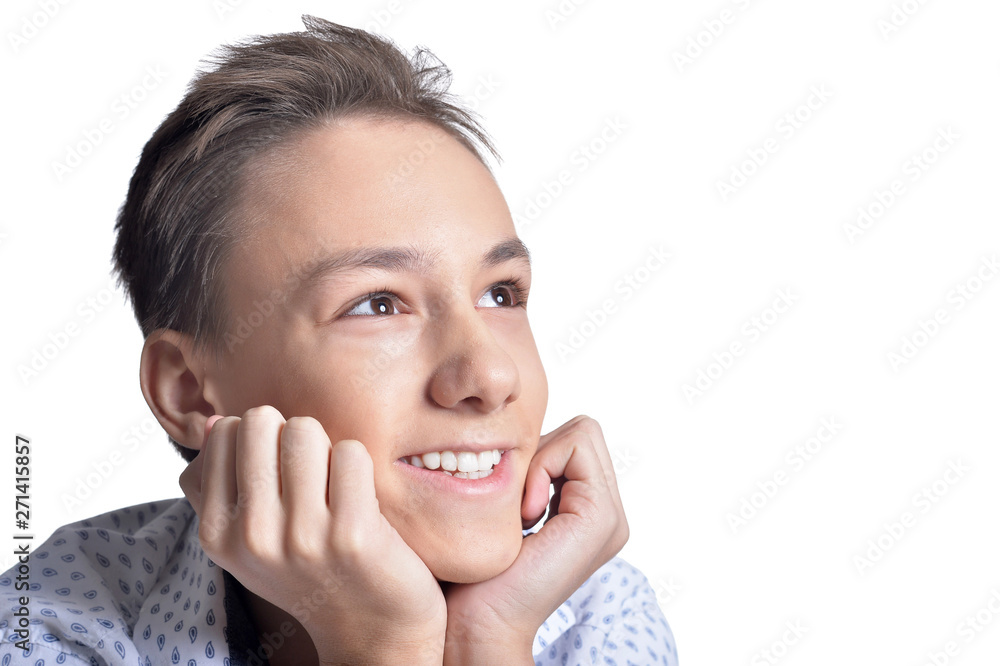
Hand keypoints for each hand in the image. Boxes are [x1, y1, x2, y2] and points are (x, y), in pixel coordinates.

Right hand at [179, 406, 446, 664]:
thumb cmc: (311, 568)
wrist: (371, 629)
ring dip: (327, 448)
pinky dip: (360, 466)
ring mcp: (301, 537)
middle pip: (263, 421)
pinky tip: (363, 500)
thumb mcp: (250, 538)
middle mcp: (251, 537)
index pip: (225, 431)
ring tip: (335, 487)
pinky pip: (350, 453)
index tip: (280, 472)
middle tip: (311, 473)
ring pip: (306, 430)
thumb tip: (214, 420)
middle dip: (291, 434)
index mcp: (216, 533)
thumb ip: (222, 482)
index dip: (261, 437)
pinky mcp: (351, 534)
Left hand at [441, 415, 628, 663]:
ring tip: (522, 511)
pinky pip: (576, 446)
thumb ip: (526, 470)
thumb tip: (517, 428)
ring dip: (541, 461)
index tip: (512, 499)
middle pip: (583, 431)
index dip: (539, 452)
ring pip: (583, 432)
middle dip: (543, 452)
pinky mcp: (602, 516)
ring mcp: (612, 517)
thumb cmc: (478, 567)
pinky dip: (542, 468)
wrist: (479, 619)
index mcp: (591, 511)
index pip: (576, 438)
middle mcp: (610, 514)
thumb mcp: (506, 505)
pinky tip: (526, 516)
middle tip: (518, 503)